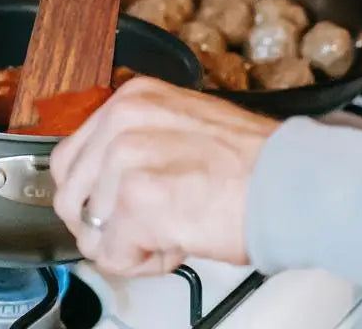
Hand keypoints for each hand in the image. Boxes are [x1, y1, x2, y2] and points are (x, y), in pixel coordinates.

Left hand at [50, 77, 277, 275]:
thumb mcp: (180, 124)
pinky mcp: (136, 200)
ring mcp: (125, 158)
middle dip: (102, 223)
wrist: (291, 180)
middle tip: (141, 227)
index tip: (117, 206)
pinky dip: (144, 262)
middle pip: (70, 195)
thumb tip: (105, 181)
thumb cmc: (250, 160)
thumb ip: (138, 142)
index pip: (72, 156)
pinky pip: (113, 255)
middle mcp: (121, 120)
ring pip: (91, 231)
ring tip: (172, 227)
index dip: (94, 194)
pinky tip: (177, 241)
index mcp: (132, 98)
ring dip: (130, 243)